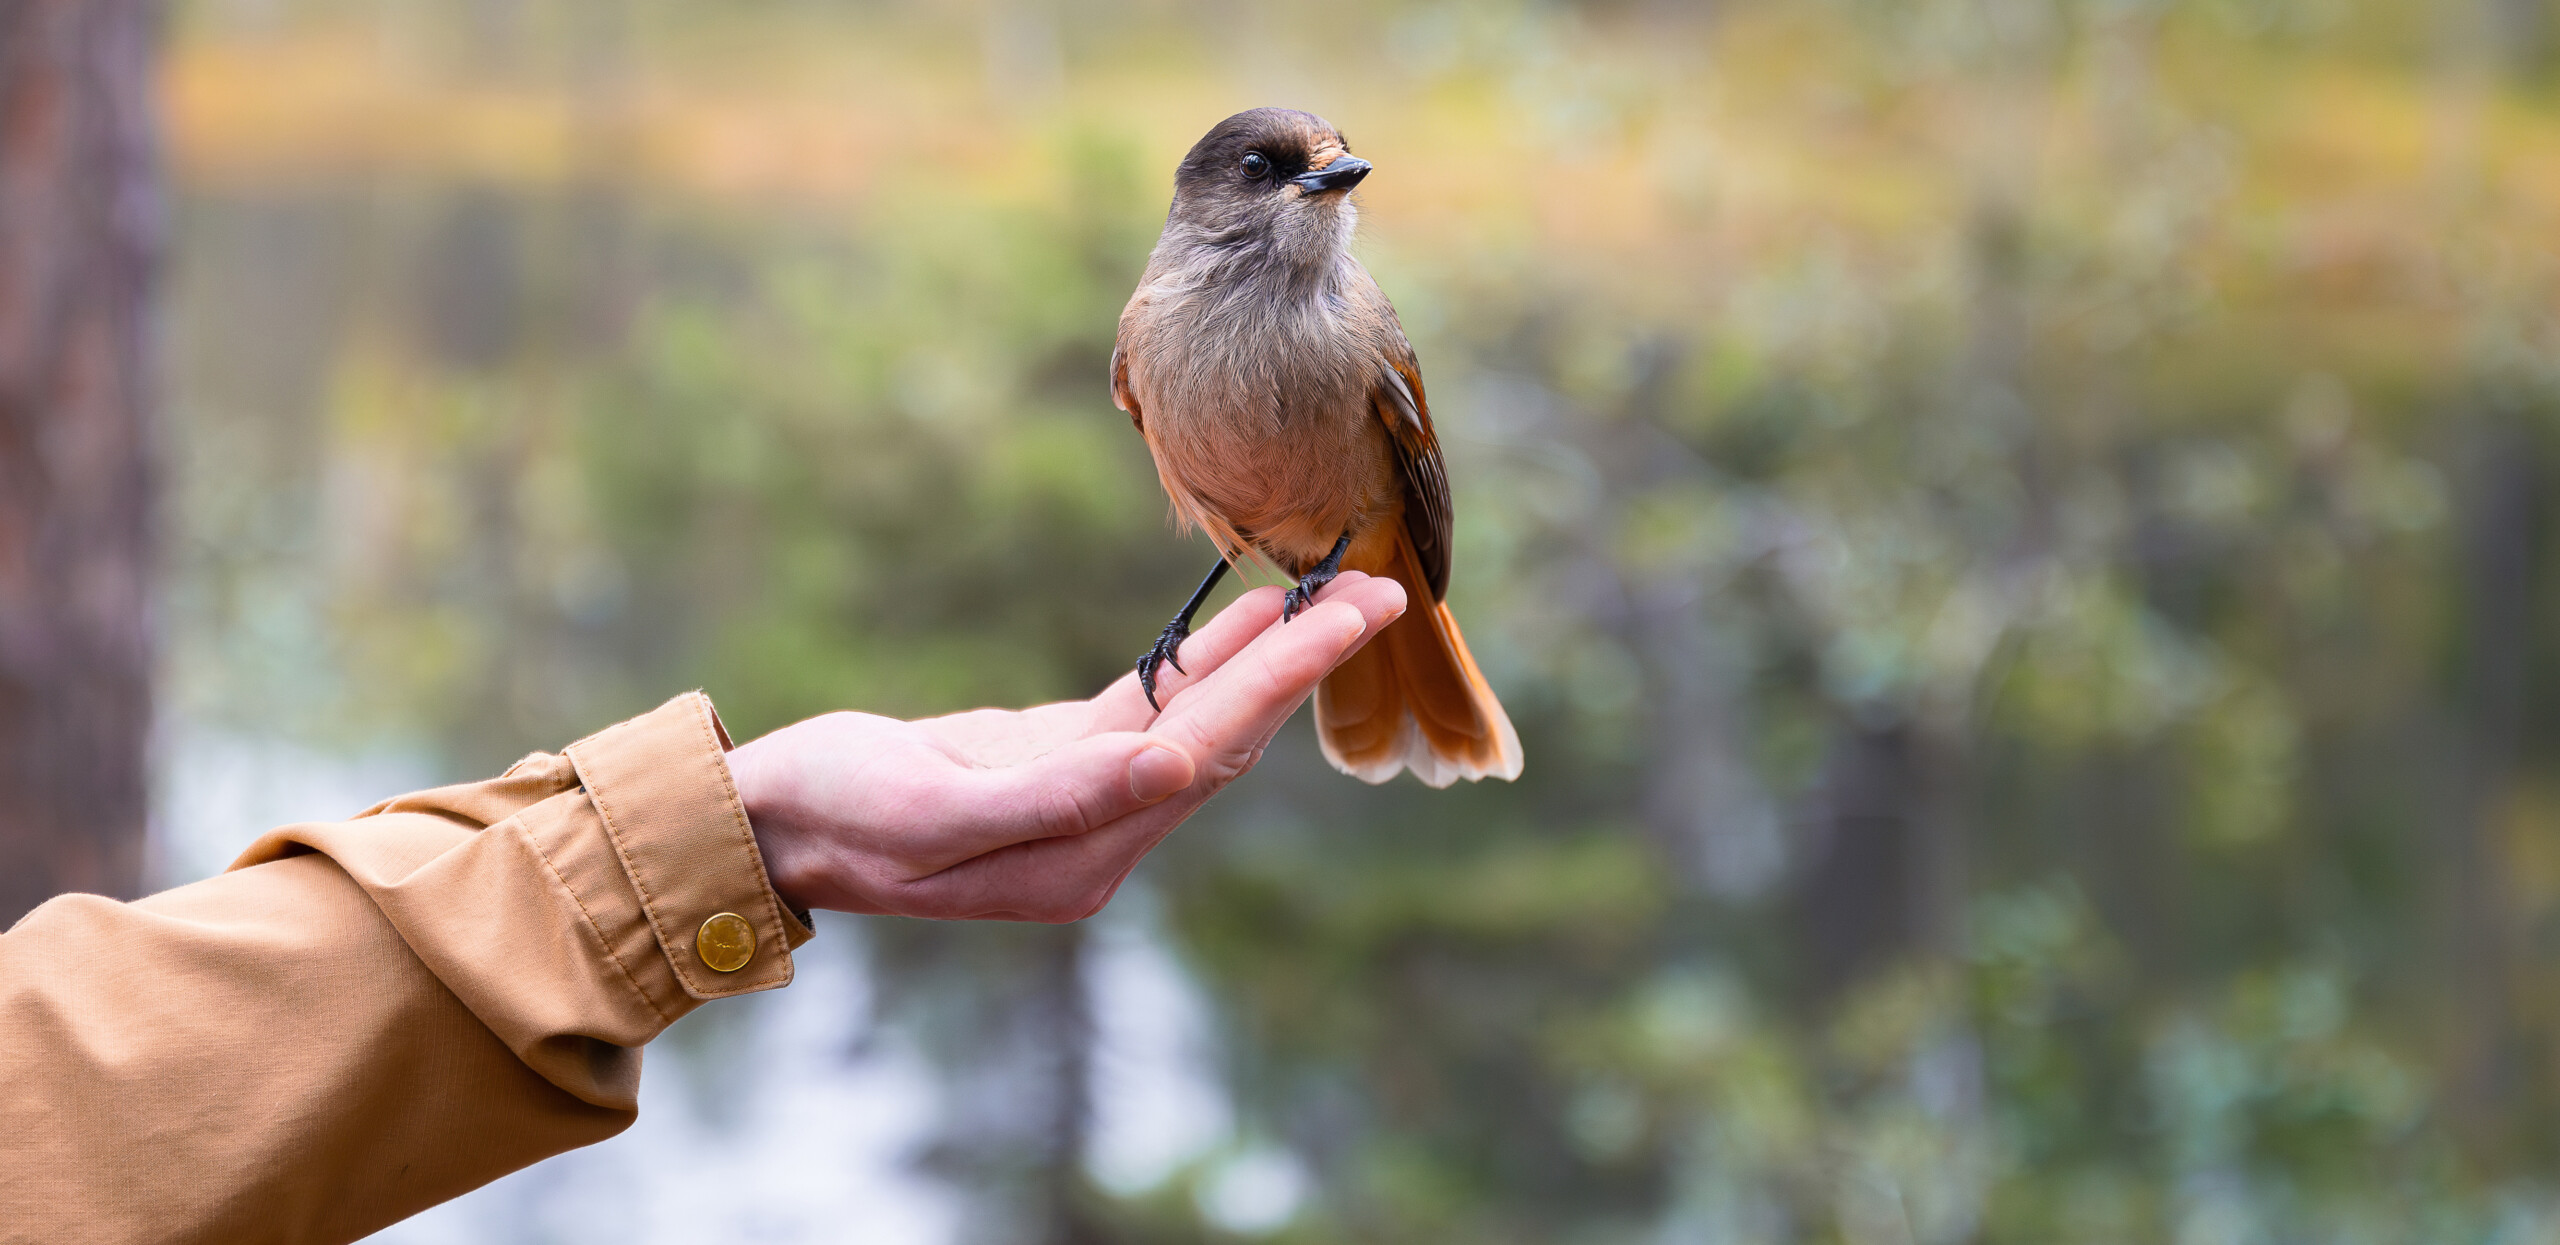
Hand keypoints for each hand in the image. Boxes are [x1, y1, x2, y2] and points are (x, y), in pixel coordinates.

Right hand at [725, 572, 1406, 921]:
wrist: (768, 822)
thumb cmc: (835, 814)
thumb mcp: (936, 809)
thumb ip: (1056, 796)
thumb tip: (1169, 765)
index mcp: (1082, 857)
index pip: (1206, 753)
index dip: (1282, 680)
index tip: (1350, 618)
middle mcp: (1100, 836)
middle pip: (1224, 735)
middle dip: (1304, 663)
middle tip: (1382, 592)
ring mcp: (1083, 798)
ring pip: (1198, 716)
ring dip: (1268, 657)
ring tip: (1341, 596)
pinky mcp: (1058, 760)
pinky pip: (1150, 704)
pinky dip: (1205, 660)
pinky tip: (1252, 618)